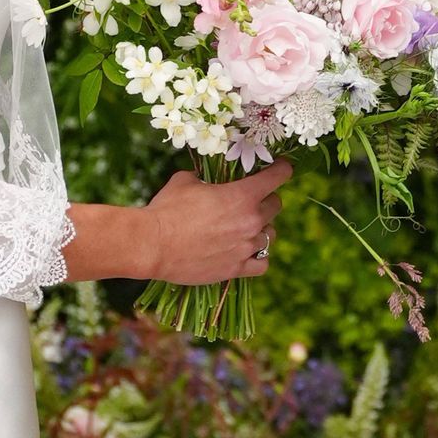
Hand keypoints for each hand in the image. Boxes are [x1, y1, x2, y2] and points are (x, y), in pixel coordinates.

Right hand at [142, 159, 292, 284]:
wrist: (153, 244)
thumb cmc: (168, 208)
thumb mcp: (185, 180)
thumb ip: (203, 178)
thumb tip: (205, 179)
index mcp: (242, 196)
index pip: (277, 178)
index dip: (282, 169)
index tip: (283, 167)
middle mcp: (250, 221)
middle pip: (276, 206)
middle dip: (266, 199)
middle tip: (251, 199)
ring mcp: (245, 247)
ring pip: (270, 235)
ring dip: (261, 228)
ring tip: (245, 227)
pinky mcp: (236, 269)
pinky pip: (262, 264)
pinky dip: (258, 256)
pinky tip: (247, 251)